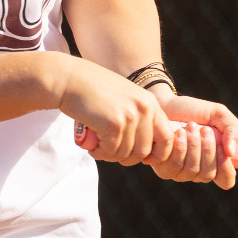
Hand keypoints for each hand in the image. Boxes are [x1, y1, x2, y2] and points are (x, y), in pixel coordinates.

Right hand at [56, 56, 175, 166]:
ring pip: (127, 154)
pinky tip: (92, 146)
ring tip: (98, 147)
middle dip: (127, 157)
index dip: (156, 154)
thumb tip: (146, 150)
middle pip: (145, 151)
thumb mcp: (124, 99)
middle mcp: (145, 108)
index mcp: (150, 103)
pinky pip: (111, 152)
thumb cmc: (93, 91)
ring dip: (110, 155)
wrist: (69, 79)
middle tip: (111, 152)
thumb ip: (138, 118)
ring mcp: (130, 116)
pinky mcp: (114, 124)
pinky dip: (100, 153)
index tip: (139, 157)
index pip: (167, 138)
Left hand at [148, 92, 237, 190]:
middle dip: (208, 150)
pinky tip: (179, 133)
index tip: (225, 151)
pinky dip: (180, 148)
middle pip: (208, 175)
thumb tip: (231, 153)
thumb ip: (233, 130)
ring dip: (194, 146)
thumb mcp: (218, 114)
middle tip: (205, 129)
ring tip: (191, 126)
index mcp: (213, 161)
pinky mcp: (163, 168)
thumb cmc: (192, 110)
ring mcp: (180, 172)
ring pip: (192, 171)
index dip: (227, 170)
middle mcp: (197, 170)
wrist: (165, 103)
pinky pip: (175, 166)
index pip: (226, 180)